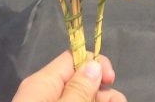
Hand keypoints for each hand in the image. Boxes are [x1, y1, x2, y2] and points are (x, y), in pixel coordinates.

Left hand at [11, 51, 125, 101]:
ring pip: (83, 98)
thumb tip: (93, 63)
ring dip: (102, 100)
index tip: (112, 80)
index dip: (95, 64)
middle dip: (104, 91)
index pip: (72, 58)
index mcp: (42, 82)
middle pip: (82, 82)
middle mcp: (45, 92)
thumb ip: (79, 89)